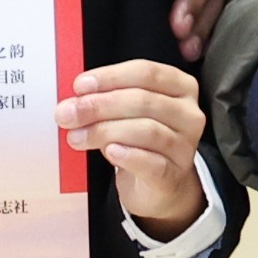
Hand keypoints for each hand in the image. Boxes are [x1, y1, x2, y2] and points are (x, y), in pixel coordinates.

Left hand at [59, 58, 209, 237]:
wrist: (156, 184)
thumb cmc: (140, 140)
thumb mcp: (126, 112)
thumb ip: (104, 100)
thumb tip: (71, 103)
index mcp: (180, 87)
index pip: (146, 73)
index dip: (111, 77)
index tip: (80, 86)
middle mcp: (188, 113)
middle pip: (143, 101)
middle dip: (100, 105)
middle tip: (68, 113)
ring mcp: (185, 145)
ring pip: (146, 130)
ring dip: (105, 131)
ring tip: (77, 136)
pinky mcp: (174, 173)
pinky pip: (151, 162)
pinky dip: (128, 155)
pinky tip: (109, 151)